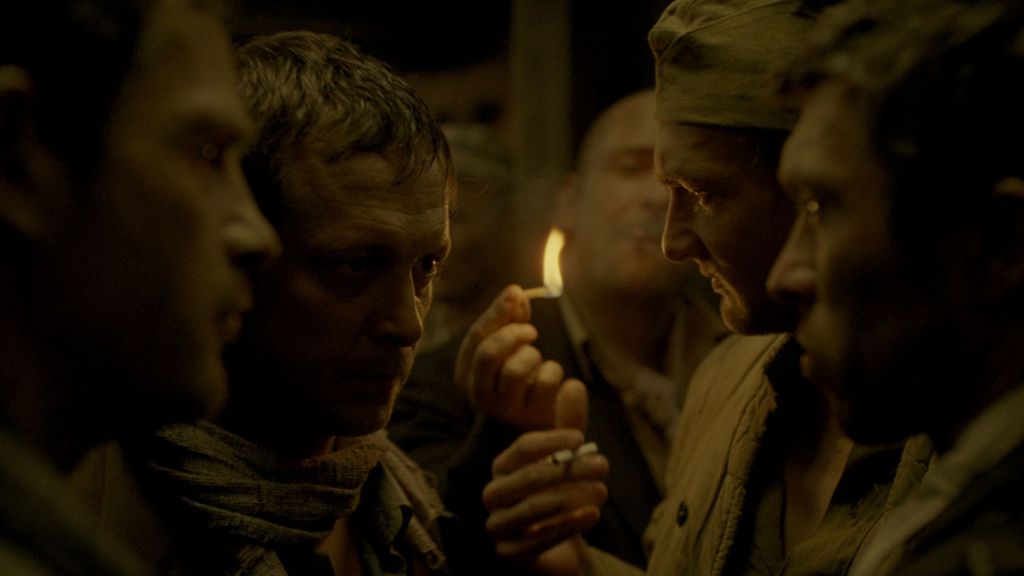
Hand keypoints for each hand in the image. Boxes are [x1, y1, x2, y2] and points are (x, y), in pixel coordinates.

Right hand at [455, 284, 564, 428]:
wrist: (530, 427)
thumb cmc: (516, 380)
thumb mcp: (507, 349)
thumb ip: (509, 320)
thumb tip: (516, 292)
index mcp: (466, 374)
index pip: (476, 338)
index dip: (496, 312)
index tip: (516, 292)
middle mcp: (478, 394)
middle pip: (488, 354)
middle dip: (513, 334)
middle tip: (531, 331)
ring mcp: (504, 410)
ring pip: (515, 371)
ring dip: (532, 355)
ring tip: (537, 359)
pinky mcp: (531, 418)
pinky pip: (545, 382)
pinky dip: (553, 371)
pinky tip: (551, 376)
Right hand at [483, 381, 605, 575]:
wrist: (557, 546)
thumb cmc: (558, 496)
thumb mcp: (565, 460)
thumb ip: (569, 426)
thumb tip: (575, 385)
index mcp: (502, 467)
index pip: (521, 448)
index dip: (551, 441)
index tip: (581, 439)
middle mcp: (494, 494)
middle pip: (527, 478)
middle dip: (568, 470)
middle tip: (602, 465)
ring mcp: (499, 526)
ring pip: (531, 509)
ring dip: (571, 498)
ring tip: (602, 491)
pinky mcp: (510, 554)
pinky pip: (537, 540)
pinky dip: (567, 526)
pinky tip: (592, 515)